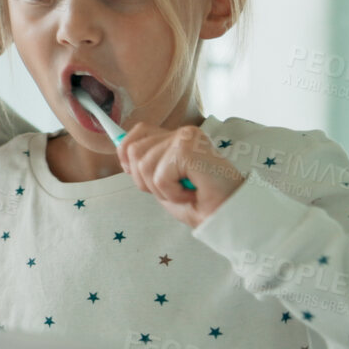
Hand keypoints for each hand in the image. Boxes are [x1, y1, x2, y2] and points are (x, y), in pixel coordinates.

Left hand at [117, 123, 243, 227]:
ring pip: (143, 164)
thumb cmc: (200, 203)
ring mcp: (186, 138)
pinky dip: (172, 193)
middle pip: (133, 150)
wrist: (228, 217)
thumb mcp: (163, 183)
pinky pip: (158, 176)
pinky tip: (191, 193)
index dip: (127, 153)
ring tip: (185, 191)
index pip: (138, 131)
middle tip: (173, 189)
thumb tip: (120, 147)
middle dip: (145, 179)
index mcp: (177, 137)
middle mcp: (182, 133)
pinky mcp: (187, 150)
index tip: (135, 172)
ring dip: (160, 189)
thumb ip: (145, 164)